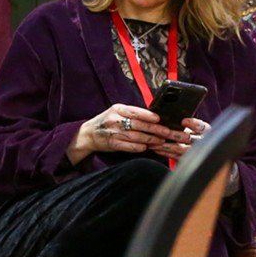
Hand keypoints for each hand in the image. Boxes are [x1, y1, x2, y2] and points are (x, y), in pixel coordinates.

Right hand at [67, 104, 183, 163]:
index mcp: (118, 109)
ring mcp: (114, 133)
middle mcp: (115, 120)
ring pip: (136, 137)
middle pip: (138, 125)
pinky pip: (129, 146)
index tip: (160, 118)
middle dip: (154, 129)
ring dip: (150, 140)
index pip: (136, 112)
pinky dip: (139, 147)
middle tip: (166, 132)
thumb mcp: (117, 111)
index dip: (149, 116)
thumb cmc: (107, 121)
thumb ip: (132, 113)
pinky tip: (147, 148)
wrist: (89, 133)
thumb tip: (153, 116)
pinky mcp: (113, 144)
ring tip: (161, 141)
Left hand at [149, 117, 208, 161]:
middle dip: (173, 134)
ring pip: (179, 148)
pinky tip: (156, 148)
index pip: (201, 126)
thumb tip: (175, 115)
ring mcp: (193, 151)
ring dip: (165, 145)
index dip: (193, 124)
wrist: (197, 147)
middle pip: (188, 138)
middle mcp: (201, 141)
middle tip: (163, 131)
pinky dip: (164, 152)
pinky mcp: (186, 159)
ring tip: (154, 140)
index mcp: (205, 130)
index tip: (184, 121)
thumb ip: (188, 121)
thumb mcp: (195, 124)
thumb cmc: (193, 131)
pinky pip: (174, 156)